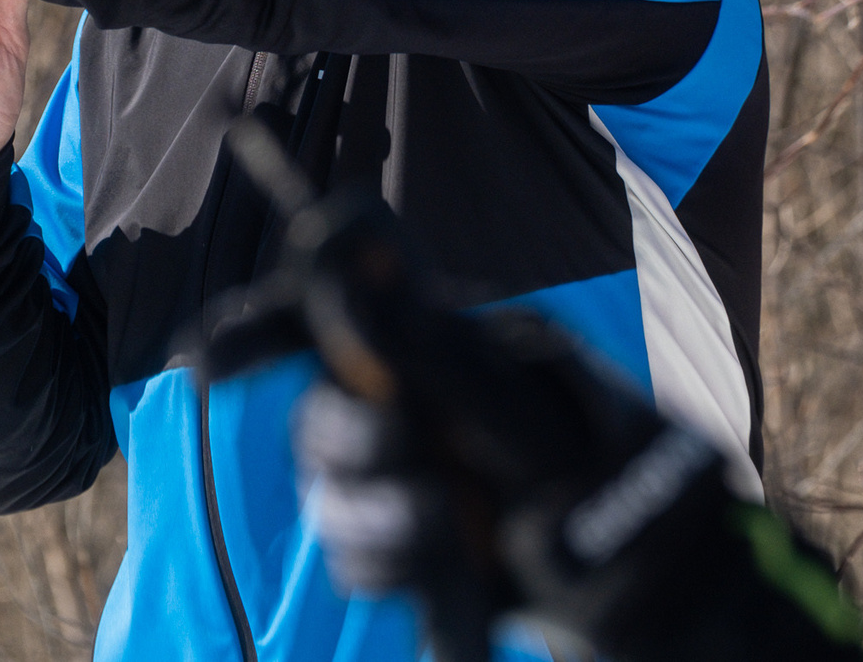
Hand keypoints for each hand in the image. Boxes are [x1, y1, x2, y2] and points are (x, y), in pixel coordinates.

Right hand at [292, 311, 862, 661]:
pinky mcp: (414, 545)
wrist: (658, 572)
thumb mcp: (529, 401)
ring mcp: (408, 475)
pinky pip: (362, 557)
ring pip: (332, 492)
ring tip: (442, 527)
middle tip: (393, 447)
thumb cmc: (606, 458)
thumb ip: (442, 356)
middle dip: (344, 436)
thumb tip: (362, 291)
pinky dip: (397, 569)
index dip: (260, 324)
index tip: (204, 365)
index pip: (329, 308)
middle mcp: (409, 398)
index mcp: (437, 336)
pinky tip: (449, 572)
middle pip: (319, 408)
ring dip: (371, 516)